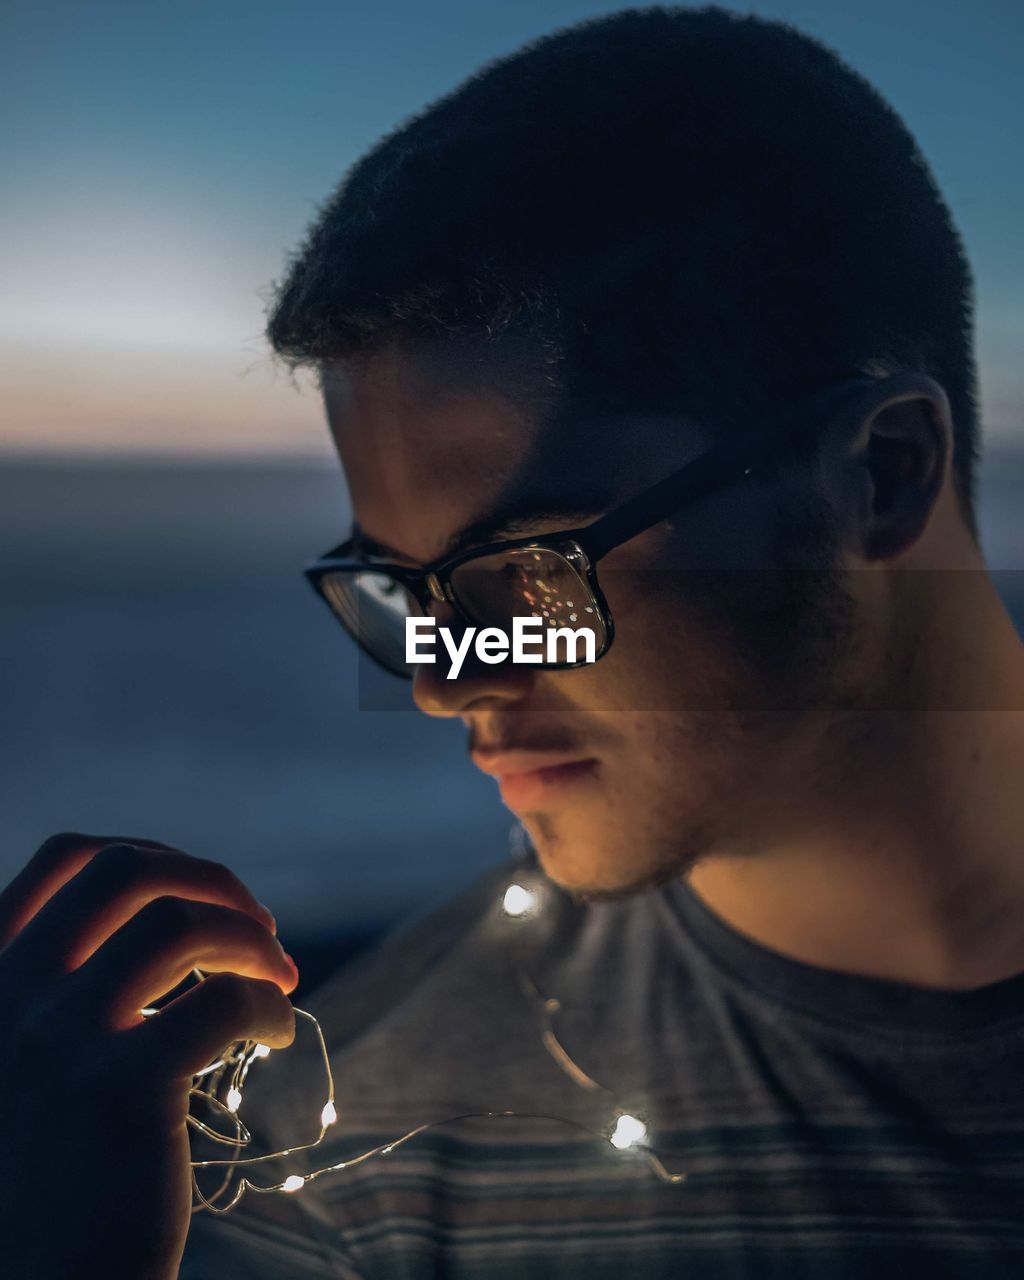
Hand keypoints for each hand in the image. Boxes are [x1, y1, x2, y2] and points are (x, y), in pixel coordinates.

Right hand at [0, 832, 296, 1278]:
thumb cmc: (51, 1177)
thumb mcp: (30, 1059)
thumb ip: (68, 987)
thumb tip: (180, 913)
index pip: (66, 857)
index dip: (152, 854)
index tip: (202, 892)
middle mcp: (8, 998)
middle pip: (127, 870)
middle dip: (212, 882)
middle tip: (260, 929)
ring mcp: (58, 1042)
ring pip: (179, 923)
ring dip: (251, 936)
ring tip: (281, 976)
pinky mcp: (120, 1094)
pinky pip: (223, 1000)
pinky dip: (267, 1002)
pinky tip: (275, 1034)